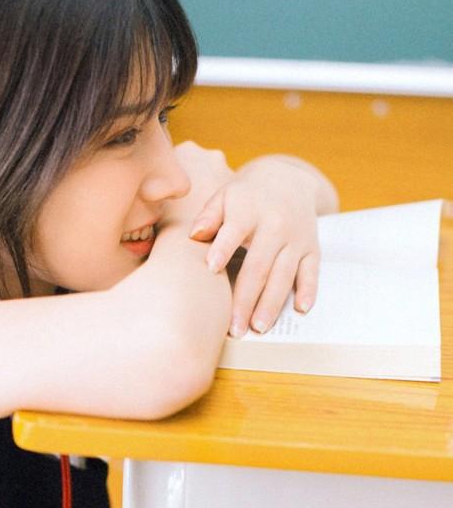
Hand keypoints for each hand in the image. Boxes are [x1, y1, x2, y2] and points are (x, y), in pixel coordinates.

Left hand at [185, 152, 325, 336]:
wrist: (287, 179)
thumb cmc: (246, 196)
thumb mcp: (225, 196)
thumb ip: (208, 216)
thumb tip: (195, 234)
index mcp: (248, 210)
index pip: (234, 231)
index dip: (223, 248)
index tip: (211, 268)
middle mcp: (275, 225)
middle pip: (258, 266)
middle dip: (246, 299)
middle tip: (234, 328)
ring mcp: (296, 238)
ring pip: (283, 275)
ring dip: (271, 304)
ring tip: (258, 327)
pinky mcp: (312, 248)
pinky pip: (311, 271)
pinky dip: (308, 290)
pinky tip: (301, 309)